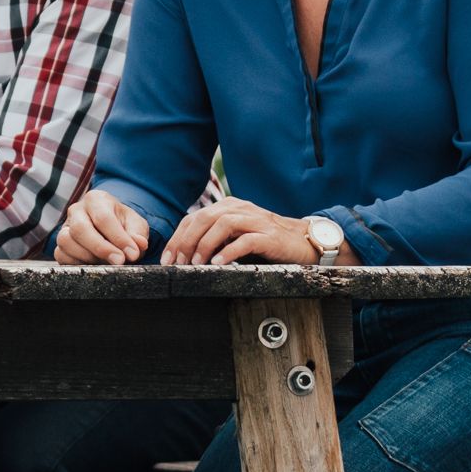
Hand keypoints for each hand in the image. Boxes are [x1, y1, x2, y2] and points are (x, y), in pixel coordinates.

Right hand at [55, 189, 151, 264]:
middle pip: (80, 228)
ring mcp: (65, 227)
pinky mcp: (59, 245)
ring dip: (88, 256)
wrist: (111, 231)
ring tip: (106, 262)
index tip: (132, 254)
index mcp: (96, 199)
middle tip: (119, 261)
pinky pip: (61, 255)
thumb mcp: (136, 226)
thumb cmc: (123, 225)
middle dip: (101, 248)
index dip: (118, 238)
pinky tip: (93, 264)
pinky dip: (77, 263)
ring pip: (66, 242)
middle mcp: (76, 210)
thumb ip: (138, 234)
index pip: (104, 218)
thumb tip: (139, 245)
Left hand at [163, 197, 324, 266]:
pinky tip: (218, 264)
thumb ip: (215, 237)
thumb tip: (185, 254)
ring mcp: (256, 221)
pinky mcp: (269, 236)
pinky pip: (246, 240)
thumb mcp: (236, 235)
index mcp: (229, 207)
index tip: (167, 258)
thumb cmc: (266, 242)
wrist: (303, 241)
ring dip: (204, 245)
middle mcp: (240, 209)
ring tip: (195, 263)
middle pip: (205, 218)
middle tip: (178, 263)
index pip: (195, 217)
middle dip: (186, 241)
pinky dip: (229, 251)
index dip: (178, 237)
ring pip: (223, 224)